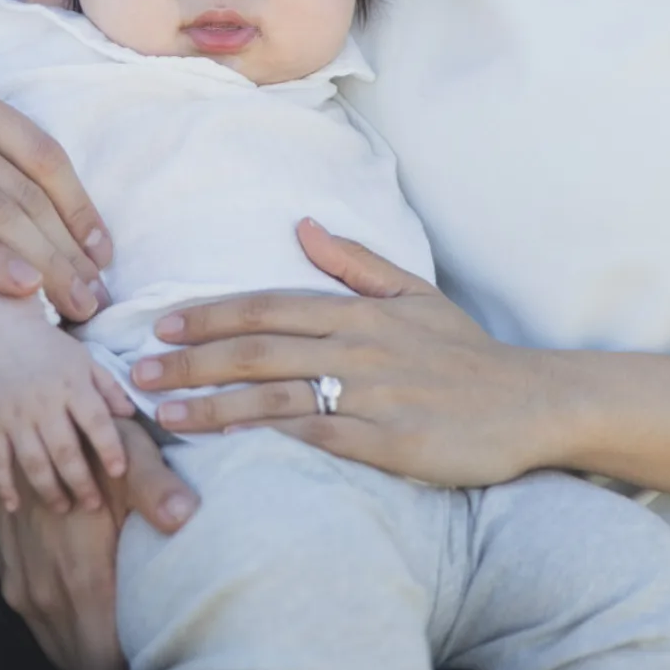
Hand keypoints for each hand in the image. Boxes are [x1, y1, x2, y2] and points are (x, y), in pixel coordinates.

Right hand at [0, 296, 135, 514]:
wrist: (1, 332)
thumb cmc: (51, 350)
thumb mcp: (85, 359)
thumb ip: (109, 388)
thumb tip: (132, 415)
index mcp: (72, 384)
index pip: (95, 421)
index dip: (108, 448)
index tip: (120, 472)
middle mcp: (43, 402)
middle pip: (64, 450)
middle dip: (81, 482)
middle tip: (94, 506)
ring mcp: (15, 415)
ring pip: (32, 461)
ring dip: (49, 489)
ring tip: (64, 508)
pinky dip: (4, 485)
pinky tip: (15, 506)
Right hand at [0, 419, 198, 669]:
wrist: (30, 426)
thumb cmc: (93, 442)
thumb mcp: (130, 455)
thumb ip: (158, 489)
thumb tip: (187, 517)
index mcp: (81, 580)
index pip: (105, 667)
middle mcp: (46, 596)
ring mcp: (24, 592)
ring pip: (61, 653)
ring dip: (91, 660)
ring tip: (131, 659)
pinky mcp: (12, 583)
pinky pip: (43, 632)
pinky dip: (71, 640)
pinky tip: (99, 632)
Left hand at [129, 220, 565, 487]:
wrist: (531, 402)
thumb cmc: (467, 354)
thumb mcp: (414, 294)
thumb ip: (354, 263)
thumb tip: (302, 225)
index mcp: (359, 312)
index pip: (267, 307)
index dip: (210, 315)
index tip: (160, 323)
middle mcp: (358, 349)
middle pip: (257, 350)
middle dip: (191, 359)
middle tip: (138, 373)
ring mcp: (373, 397)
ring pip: (276, 395)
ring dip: (213, 403)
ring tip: (164, 413)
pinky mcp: (389, 444)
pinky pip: (318, 437)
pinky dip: (268, 437)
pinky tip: (230, 444)